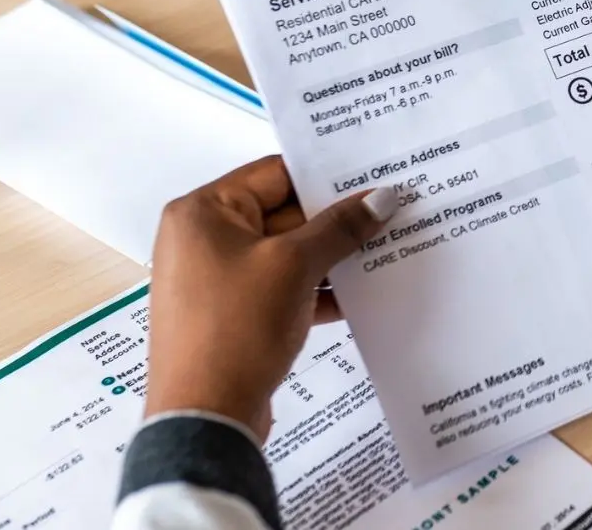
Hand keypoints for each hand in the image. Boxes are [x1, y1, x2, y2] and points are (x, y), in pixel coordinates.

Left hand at [145, 155, 396, 439]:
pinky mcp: (231, 313)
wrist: (205, 416)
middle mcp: (202, 238)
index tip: (374, 178)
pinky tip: (360, 293)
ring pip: (285, 253)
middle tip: (389, 214)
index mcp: (203, 212)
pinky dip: (314, 288)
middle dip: (334, 220)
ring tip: (384, 251)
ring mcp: (215, 278)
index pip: (275, 174)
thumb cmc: (235, 329)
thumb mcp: (294, 267)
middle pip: (282, 212)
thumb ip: (339, 228)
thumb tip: (381, 198)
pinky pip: (280, 286)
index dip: (327, 177)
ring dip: (330, 256)